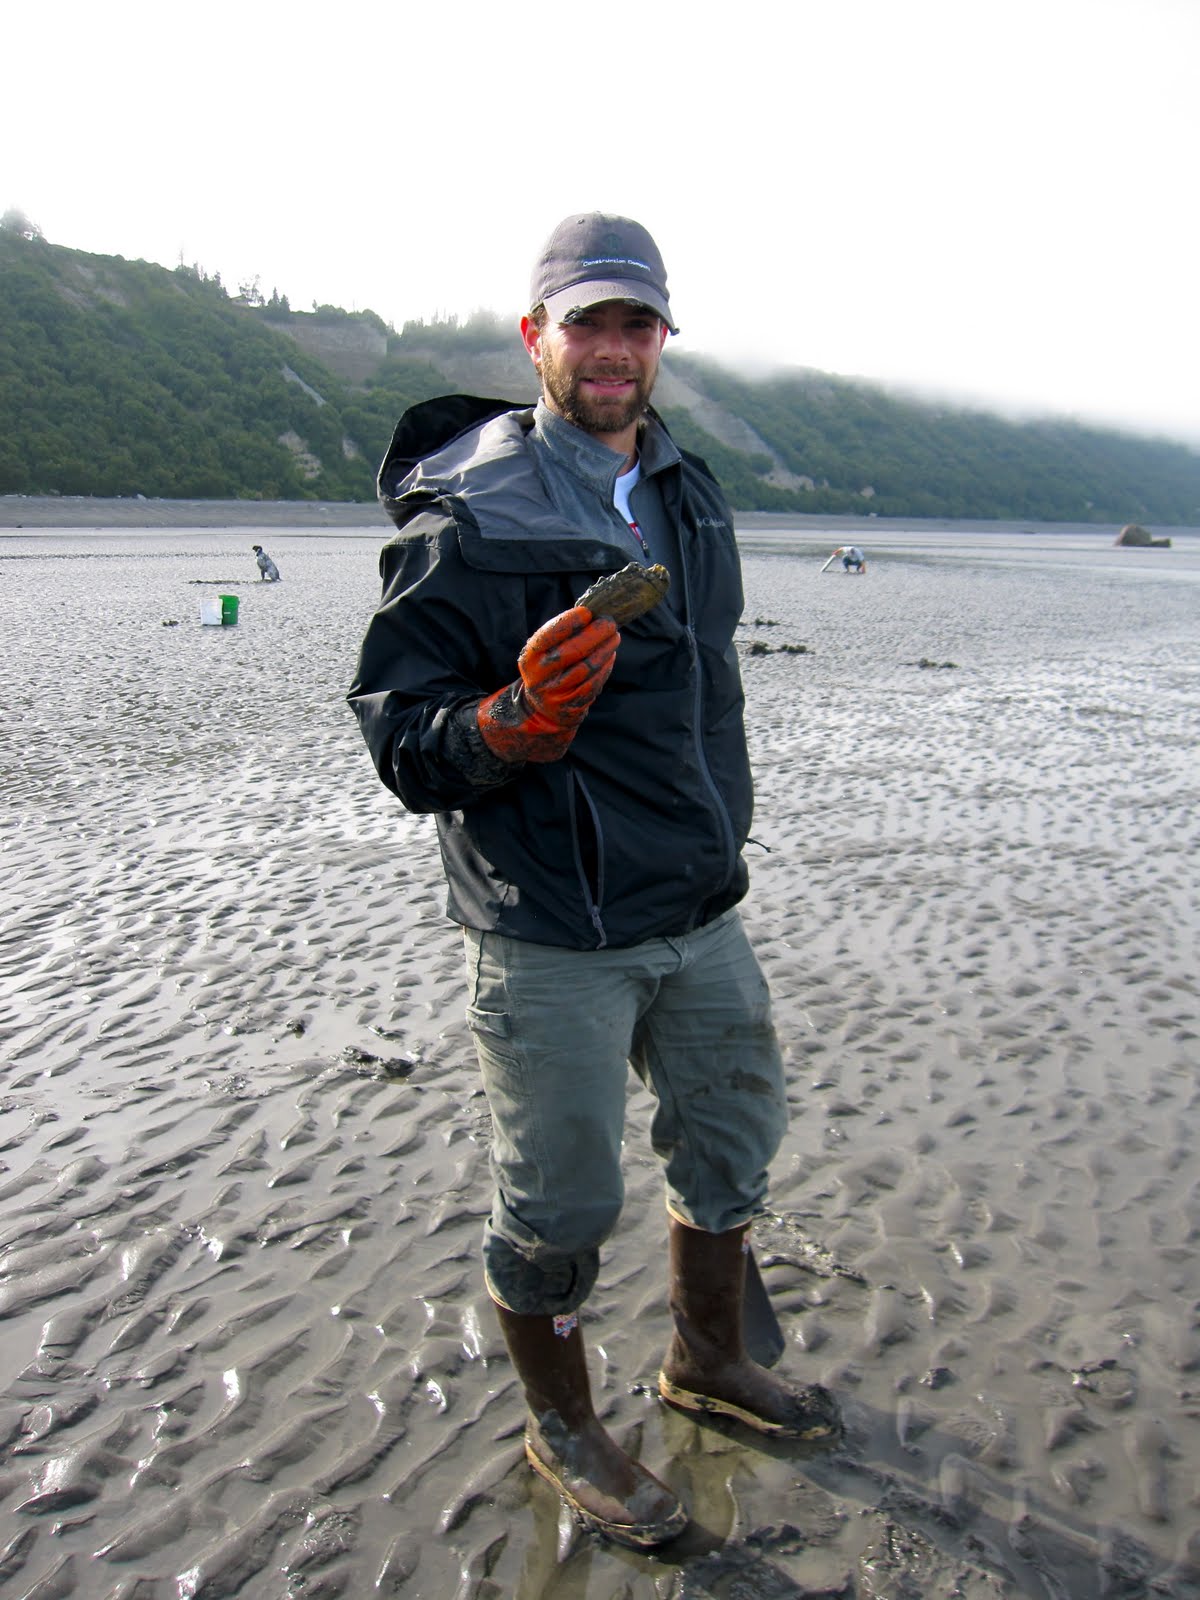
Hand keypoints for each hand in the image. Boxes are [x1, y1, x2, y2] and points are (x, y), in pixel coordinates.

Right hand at [477, 606, 618, 762]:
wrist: (543, 706)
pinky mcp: (571, 705)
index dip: (569, 622)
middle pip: (571, 651)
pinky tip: (610, 655)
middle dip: (594, 634)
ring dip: (604, 650)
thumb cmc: (549, 668)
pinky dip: (605, 667)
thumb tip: (592, 615)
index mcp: (530, 657)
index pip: (548, 636)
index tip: (588, 612)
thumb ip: (561, 635)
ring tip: (614, 637)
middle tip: (609, 622)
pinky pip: (593, 683)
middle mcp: (540, 676)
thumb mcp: (544, 653)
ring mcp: (556, 693)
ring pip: (586, 668)